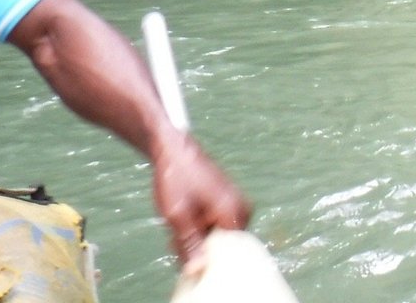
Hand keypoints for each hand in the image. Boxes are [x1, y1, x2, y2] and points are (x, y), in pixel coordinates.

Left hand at [152, 133, 252, 264]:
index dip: (204, 256)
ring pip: (218, 235)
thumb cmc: (175, 178)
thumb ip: (190, 243)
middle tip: (177, 235)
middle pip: (223, 245)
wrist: (174, 148)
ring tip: (179, 223)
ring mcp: (236, 202)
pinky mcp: (228, 199)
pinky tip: (186, 217)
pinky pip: (218, 224)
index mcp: (232, 211)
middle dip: (199, 245)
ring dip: (198, 236)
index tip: (184, 246)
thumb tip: (199, 269)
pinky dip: (201, 226)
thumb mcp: (177, 215)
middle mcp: (241, 207)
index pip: (227, 252)